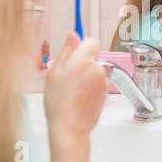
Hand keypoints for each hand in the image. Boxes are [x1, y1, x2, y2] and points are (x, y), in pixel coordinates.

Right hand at [44, 32, 108, 161]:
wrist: (69, 127)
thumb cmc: (59, 101)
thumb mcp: (55, 72)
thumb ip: (67, 50)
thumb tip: (73, 34)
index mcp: (84, 60)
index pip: (92, 40)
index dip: (82, 45)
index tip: (75, 52)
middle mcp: (98, 68)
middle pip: (94, 55)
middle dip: (83, 61)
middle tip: (68, 75)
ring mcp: (104, 80)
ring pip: (96, 69)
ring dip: (87, 74)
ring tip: (73, 89)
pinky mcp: (106, 91)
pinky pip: (98, 81)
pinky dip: (91, 85)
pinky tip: (80, 96)